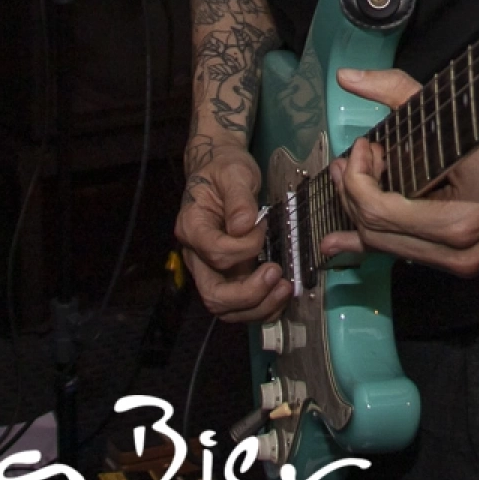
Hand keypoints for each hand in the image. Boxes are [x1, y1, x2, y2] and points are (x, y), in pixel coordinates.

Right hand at [175, 136, 289, 323]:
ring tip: (286, 289)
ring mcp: (211, 270)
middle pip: (214, 295)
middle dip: (249, 294)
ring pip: (226, 308)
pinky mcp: (228, 275)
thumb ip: (239, 198)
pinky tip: (282, 295)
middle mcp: (197, 256)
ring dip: (258, 306)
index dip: (244, 248)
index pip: (215, 253)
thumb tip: (245, 226)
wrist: (220, 171)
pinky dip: (261, 307)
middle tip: (279, 275)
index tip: (263, 228)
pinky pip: (239, 305)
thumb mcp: (234, 173)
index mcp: (192, 228)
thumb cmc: (225, 171)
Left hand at [319, 68, 478, 278]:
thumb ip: (397, 93)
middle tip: (352, 160)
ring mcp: (469, 261)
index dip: (356, 178)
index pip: (379, 212)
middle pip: (379, 236)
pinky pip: (417, 251)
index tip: (363, 146)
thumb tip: (350, 76)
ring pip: (393, 248)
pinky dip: (390, 232)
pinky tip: (366, 224)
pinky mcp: (474, 258)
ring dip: (368, 214)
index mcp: (457, 223)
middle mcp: (460, 253)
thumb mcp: (457, 113)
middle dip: (355, 196)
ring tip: (358, 180)